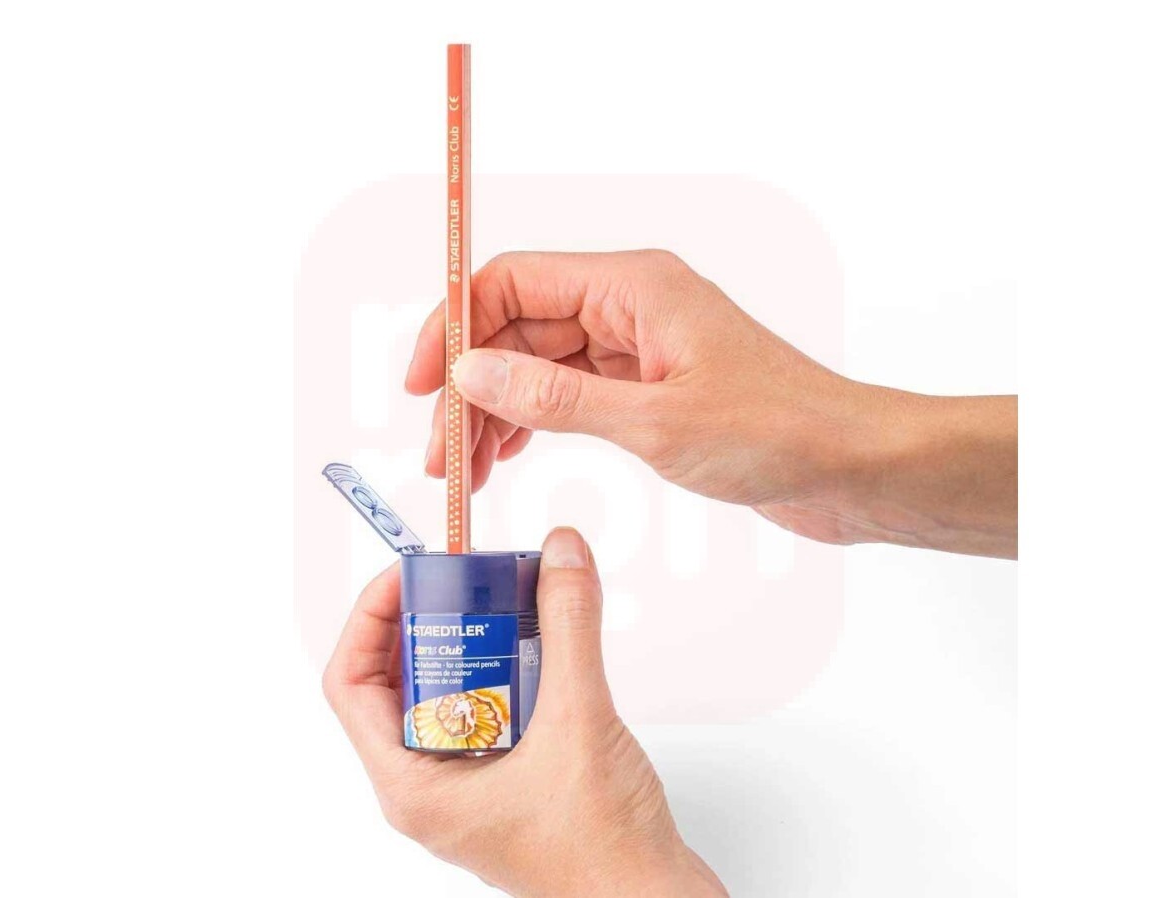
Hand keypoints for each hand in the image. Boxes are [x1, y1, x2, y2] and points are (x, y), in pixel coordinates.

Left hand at [323, 527, 726, 896]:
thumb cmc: (603, 855)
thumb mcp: (580, 721)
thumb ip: (569, 629)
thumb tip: (560, 556)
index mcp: (415, 787)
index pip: (351, 686)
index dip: (370, 619)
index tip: (408, 575)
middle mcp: (430, 787)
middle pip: (395, 682)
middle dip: (426, 623)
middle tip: (461, 582)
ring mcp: (467, 786)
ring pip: (442, 695)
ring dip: (467, 643)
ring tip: (499, 604)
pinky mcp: (505, 780)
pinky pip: (485, 710)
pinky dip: (502, 669)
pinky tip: (539, 646)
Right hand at [406, 250, 1016, 557]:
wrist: (851, 466)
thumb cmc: (780, 432)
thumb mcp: (654, 422)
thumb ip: (556, 397)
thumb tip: (471, 374)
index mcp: (633, 287)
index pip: (513, 282)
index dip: (456, 327)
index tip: (423, 384)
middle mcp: (632, 306)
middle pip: (520, 328)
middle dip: (472, 386)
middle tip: (443, 452)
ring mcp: (640, 347)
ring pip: (541, 364)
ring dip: (498, 410)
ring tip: (468, 468)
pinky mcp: (651, 388)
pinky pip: (572, 392)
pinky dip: (536, 420)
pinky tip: (512, 454)